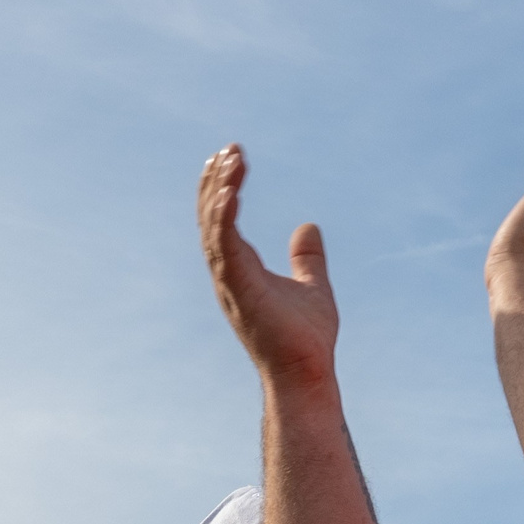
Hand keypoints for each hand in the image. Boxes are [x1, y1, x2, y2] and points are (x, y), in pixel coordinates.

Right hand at [199, 145, 338, 385]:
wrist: (306, 373)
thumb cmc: (305, 340)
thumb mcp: (312, 286)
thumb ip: (307, 258)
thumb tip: (308, 228)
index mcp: (240, 271)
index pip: (222, 222)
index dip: (222, 188)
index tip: (233, 157)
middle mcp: (228, 275)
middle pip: (211, 219)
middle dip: (215, 182)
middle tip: (228, 150)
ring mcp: (229, 282)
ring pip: (213, 228)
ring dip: (218, 192)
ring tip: (231, 160)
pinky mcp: (239, 289)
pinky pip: (224, 246)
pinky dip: (224, 217)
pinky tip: (232, 190)